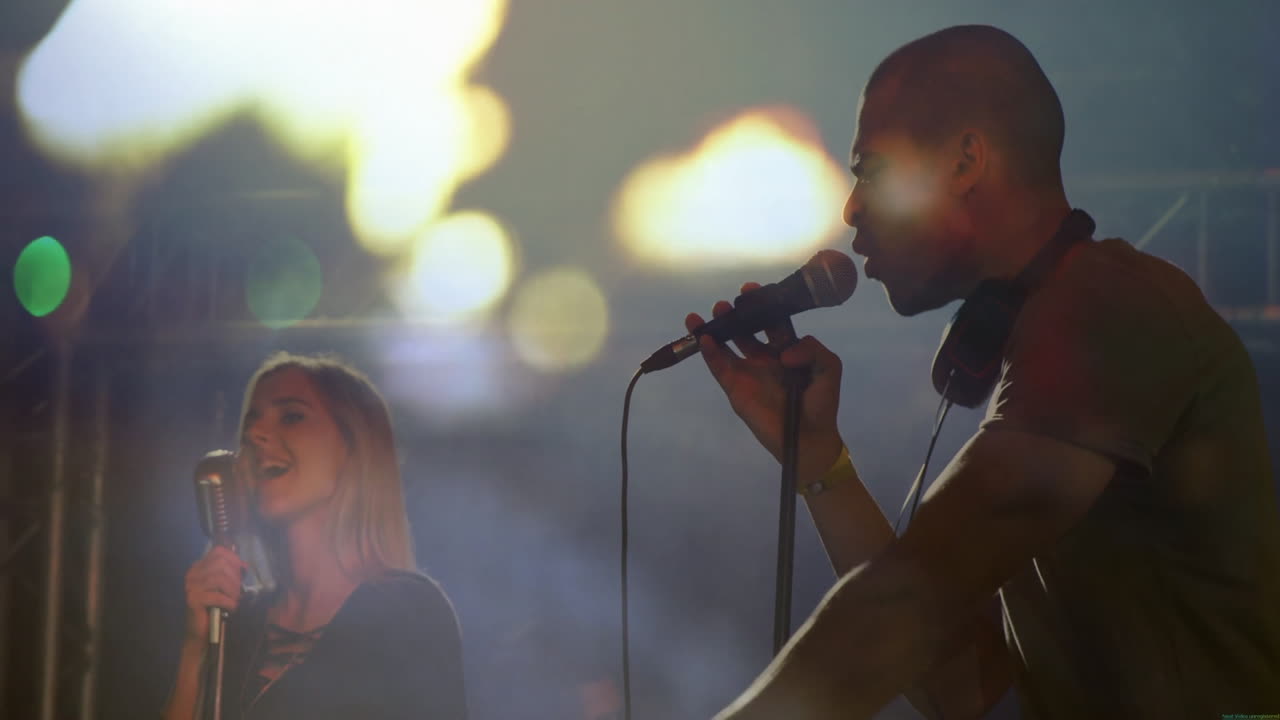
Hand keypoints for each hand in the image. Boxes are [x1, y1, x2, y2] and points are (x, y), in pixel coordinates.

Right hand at [182, 545, 245, 644]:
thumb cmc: (215, 606)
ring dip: (233, 591)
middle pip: (221, 564)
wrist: (202, 631)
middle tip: (238, 591)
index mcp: (199, 567)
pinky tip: (230, 608)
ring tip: (235, 600)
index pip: (218, 552)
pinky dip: (229, 602)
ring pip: (220, 579)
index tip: (242, 571)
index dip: (234, 559)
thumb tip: (245, 565)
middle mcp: (193, 574)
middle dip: (235, 578)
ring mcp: (191, 586)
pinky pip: (217, 596)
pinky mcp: (193, 599)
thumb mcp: (224, 586)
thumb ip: (230, 573)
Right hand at [686, 282, 845, 483]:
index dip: (762, 304)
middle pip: (745, 329)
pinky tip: (704, 338)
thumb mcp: (828, 368)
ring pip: (726, 344)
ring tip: (708, 314)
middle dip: (736, 313)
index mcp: (786, 348)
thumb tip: (783, 353)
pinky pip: (719, 366)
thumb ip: (813, 350)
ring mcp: (748, 371)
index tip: (752, 290)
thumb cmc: (820, 403)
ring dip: (715, 328)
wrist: (809, 438)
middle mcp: (764, 356)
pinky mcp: (735, 388)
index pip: (771, 320)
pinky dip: (710, 352)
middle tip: (729, 303)